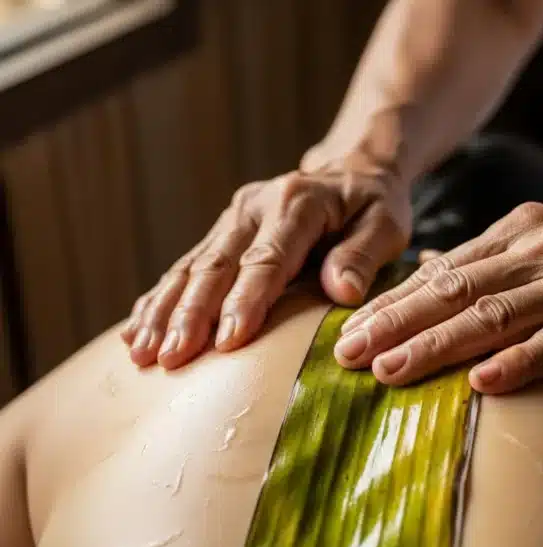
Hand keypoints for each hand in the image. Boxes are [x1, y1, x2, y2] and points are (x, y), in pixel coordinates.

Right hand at [121, 161, 410, 368]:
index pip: (267, 259)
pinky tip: (135, 329)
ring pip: (192, 267)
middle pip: (217, 265)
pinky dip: (160, 299)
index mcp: (297, 204)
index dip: (245, 301)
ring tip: (142, 352)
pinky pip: (185, 267)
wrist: (353, 172)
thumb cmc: (374, 205)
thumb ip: (363, 255)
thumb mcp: (386, 224)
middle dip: (191, 314)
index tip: (227, 342)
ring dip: (165, 311)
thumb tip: (342, 292)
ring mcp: (233, 218)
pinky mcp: (222, 231)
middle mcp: (255, 206)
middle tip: (171, 358)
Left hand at [334, 197, 542, 392]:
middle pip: (453, 291)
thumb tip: (434, 266)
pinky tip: (485, 383)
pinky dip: (521, 361)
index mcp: (521, 232)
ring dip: (438, 344)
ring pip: (493, 315)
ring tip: (390, 372)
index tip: (348, 328)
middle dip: (394, 324)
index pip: (442, 270)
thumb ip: (494, 251)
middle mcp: (538, 253)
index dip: (392, 302)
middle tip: (345, 354)